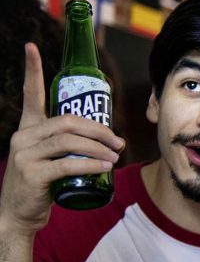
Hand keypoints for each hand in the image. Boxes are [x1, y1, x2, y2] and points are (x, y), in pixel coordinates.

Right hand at [0, 44, 122, 233]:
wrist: (19, 215)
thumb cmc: (41, 185)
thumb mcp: (50, 159)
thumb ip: (69, 146)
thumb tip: (108, 141)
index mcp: (27, 129)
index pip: (30, 95)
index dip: (31, 70)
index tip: (30, 47)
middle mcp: (23, 137)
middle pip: (67, 121)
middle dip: (98, 129)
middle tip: (118, 141)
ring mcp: (25, 155)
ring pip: (70, 141)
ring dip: (99, 147)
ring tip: (116, 155)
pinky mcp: (33, 174)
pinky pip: (68, 164)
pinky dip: (91, 164)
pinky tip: (105, 167)